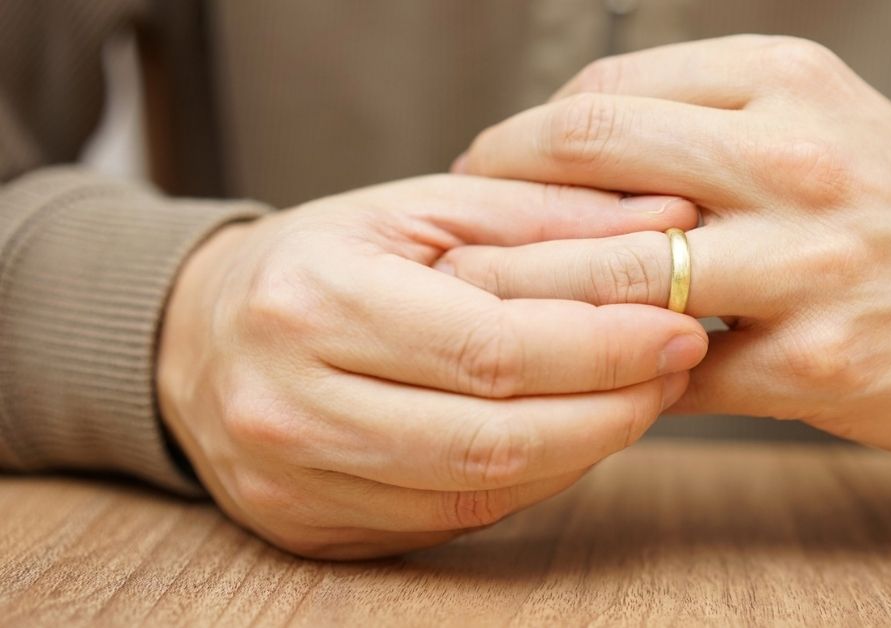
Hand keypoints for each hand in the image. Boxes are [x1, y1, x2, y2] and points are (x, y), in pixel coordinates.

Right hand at [156, 175, 706, 558]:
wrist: (198, 338)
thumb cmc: (320, 261)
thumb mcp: (418, 210)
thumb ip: (543, 214)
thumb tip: (668, 225)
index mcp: (313, 304)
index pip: (491, 348)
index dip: (602, 348)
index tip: (678, 329)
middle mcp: (291, 406)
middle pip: (493, 438)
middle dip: (610, 410)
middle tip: (674, 371)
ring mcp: (297, 482)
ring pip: (479, 494)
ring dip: (582, 451)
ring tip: (634, 398)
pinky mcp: (312, 529)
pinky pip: (452, 521)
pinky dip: (529, 481)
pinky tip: (566, 435)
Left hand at [445, 36, 890, 453]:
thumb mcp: (817, 114)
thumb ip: (697, 115)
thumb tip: (557, 146)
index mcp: (784, 78)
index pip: (602, 95)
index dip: (518, 140)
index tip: (485, 175)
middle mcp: (796, 156)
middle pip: (587, 154)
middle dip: (496, 199)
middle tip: (461, 237)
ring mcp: (810, 262)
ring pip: (615, 268)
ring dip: (531, 291)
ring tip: (488, 307)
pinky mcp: (818, 360)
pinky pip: (669, 368)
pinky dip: (616, 368)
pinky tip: (592, 368)